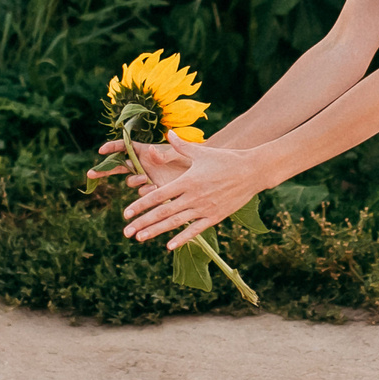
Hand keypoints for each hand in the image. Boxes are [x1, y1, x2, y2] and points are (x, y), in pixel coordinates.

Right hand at [88, 132, 186, 190]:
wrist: (201, 175)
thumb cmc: (189, 158)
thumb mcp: (176, 154)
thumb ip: (163, 154)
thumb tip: (150, 151)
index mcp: (144, 151)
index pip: (124, 147)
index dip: (112, 148)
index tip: (102, 151)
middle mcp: (142, 164)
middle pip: (118, 166)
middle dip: (104, 169)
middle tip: (91, 173)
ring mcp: (146, 178)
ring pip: (131, 182)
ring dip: (135, 181)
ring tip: (145, 179)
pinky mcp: (153, 191)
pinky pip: (143, 193)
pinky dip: (145, 192)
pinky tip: (154, 189)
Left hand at [121, 139, 264, 250]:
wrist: (252, 171)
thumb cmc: (226, 159)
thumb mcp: (202, 152)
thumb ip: (181, 146)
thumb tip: (167, 133)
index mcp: (187, 180)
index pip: (158, 195)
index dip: (141, 204)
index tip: (126, 213)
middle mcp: (193, 197)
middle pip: (163, 212)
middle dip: (143, 222)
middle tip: (126, 232)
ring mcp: (204, 209)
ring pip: (175, 223)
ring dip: (156, 231)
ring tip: (140, 238)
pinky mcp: (215, 217)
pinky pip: (195, 230)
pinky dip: (182, 238)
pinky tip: (169, 246)